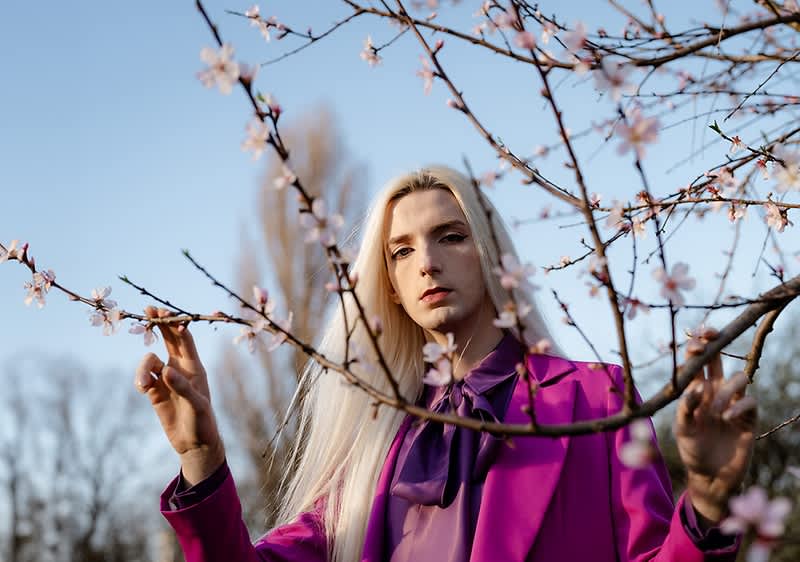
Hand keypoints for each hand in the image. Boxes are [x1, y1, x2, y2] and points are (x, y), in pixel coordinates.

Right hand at [134, 306, 224, 484]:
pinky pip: (144, 378)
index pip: (184, 339)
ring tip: (143, 385)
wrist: (195, 443)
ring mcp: (166, 380)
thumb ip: (182, 387)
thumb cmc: (203, 422)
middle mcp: (180, 369)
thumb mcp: (197, 405)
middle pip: (167, 340)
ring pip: (150, 361)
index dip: (175, 323)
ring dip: (143, 368)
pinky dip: (140, 379)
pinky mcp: (155, 392)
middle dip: (159, 325)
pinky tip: (143, 389)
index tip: (164, 311)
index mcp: (194, 367)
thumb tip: (166, 371)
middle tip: (148, 310)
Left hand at [673, 328, 756, 523]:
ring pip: (740, 378)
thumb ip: (686, 408)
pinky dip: (738, 406)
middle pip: (720, 358)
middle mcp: (716, 391)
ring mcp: (734, 403)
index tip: (695, 341)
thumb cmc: (693, 451)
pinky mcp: (749, 418)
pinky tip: (727, 418)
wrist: (711, 476)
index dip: (698, 345)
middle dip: (716, 343)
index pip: (698, 360)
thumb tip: (695, 386)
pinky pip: (750, 401)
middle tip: (711, 339)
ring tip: (714, 411)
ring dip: (726, 390)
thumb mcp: (683, 429)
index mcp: (697, 389)